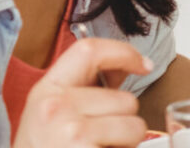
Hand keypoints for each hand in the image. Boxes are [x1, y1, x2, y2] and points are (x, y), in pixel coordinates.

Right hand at [12, 38, 151, 147]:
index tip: (143, 65)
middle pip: (126, 99)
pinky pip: (132, 147)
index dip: (124, 53)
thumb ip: (83, 91)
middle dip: (124, 120)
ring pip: (135, 126)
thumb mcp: (51, 116)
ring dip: (126, 142)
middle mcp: (56, 108)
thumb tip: (124, 70)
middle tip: (98, 140)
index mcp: (46, 92)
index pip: (89, 51)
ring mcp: (72, 132)